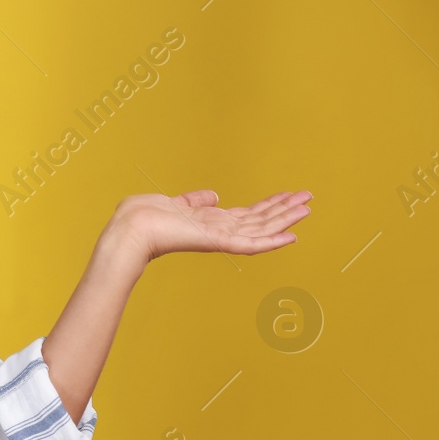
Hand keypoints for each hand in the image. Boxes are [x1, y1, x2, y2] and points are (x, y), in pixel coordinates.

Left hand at [110, 189, 311, 263]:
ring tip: (307, 209)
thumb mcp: (174, 202)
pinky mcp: (217, 242)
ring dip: (285, 219)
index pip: (247, 214)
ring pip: (261, 230)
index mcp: (209, 221)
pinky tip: (291, 235)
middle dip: (284, 209)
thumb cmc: (142, 217)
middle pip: (259, 220)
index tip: (288, 195)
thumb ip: (195, 201)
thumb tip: (213, 196)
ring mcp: (219, 238)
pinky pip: (250, 244)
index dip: (269, 205)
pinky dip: (272, 241)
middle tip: (309, 198)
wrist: (129, 229)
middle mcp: (218, 230)